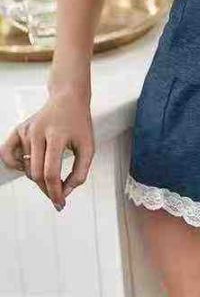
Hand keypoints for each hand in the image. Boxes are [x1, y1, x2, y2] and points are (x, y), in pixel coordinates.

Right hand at [0, 89, 94, 211]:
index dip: (55, 192)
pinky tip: (29, 165)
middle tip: (57, 194)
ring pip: (26, 168)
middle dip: (47, 189)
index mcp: (58, 134)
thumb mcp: (88, 146)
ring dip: (38, 178)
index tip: (60, 203)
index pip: (51, 172)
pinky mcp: (19, 130)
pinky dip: (15, 165)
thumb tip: (65, 192)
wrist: (69, 99)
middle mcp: (39, 131)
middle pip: (37, 173)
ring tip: (51, 173)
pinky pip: (8, 154)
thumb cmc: (79, 123)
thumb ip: (80, 172)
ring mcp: (27, 130)